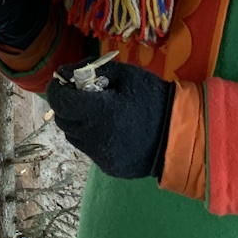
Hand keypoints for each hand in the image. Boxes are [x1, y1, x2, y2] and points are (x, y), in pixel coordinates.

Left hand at [46, 59, 174, 178]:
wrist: (182, 135)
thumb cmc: (154, 99)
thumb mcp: (126, 75)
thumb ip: (92, 70)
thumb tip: (65, 72)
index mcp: (100, 112)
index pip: (60, 102)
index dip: (56, 89)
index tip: (62, 81)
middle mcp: (96, 137)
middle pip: (63, 120)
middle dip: (67, 105)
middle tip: (82, 96)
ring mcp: (102, 155)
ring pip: (74, 136)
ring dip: (78, 122)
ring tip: (98, 113)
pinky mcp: (109, 167)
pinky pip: (89, 149)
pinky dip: (92, 137)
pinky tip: (111, 129)